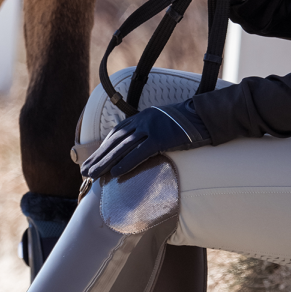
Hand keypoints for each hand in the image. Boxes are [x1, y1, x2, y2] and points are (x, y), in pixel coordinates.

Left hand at [82, 100, 211, 180]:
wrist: (206, 116)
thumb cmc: (188, 125)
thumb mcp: (164, 125)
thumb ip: (150, 134)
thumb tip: (140, 150)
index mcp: (142, 117)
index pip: (116, 134)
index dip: (102, 148)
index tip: (91, 161)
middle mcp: (143, 120)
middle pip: (115, 141)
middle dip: (98, 157)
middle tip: (84, 172)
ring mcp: (152, 127)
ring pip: (123, 147)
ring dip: (105, 162)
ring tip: (93, 175)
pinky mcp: (161, 137)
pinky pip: (140, 152)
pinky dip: (127, 163)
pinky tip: (115, 173)